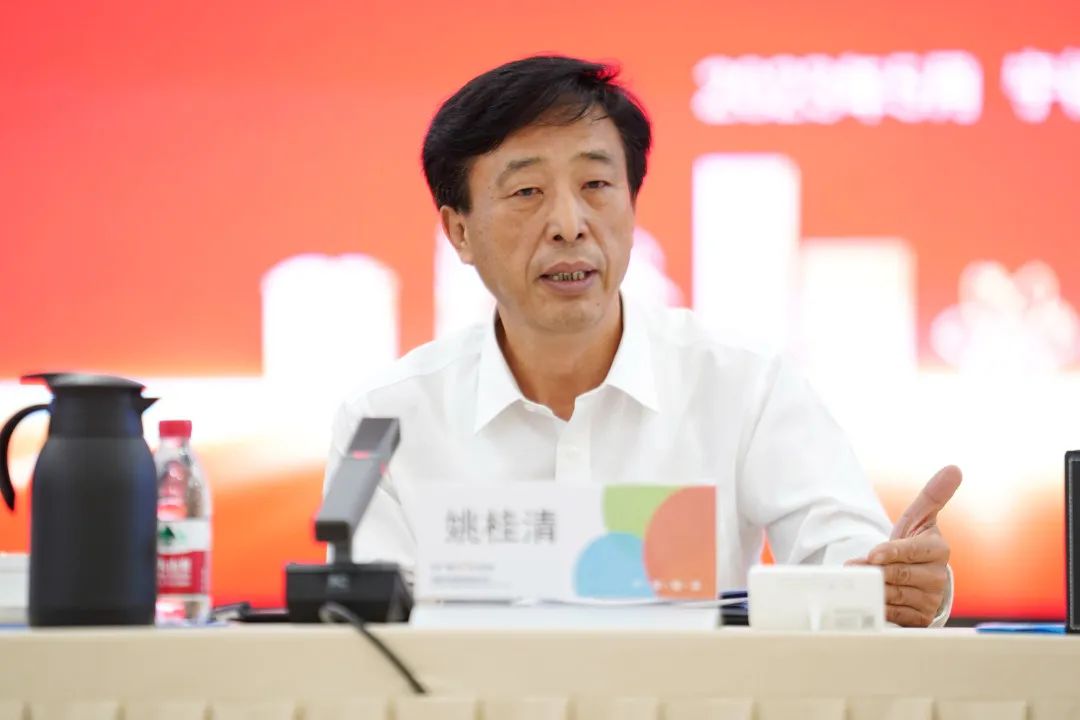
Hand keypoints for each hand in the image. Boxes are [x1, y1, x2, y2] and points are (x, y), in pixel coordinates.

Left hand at [847, 465, 961, 626]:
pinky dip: (879, 606)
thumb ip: (933, 495)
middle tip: (855, 568)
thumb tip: (954, 468)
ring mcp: (931, 600)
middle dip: (874, 571)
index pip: (911, 551)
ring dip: (873, 588)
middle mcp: (938, 577)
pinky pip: (894, 614)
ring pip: (892, 595)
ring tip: (863, 581)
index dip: (890, 553)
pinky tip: (873, 599)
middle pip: (897, 575)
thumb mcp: (921, 518)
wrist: (916, 576)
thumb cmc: (915, 543)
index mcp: (938, 550)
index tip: (873, 554)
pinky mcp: (920, 619)